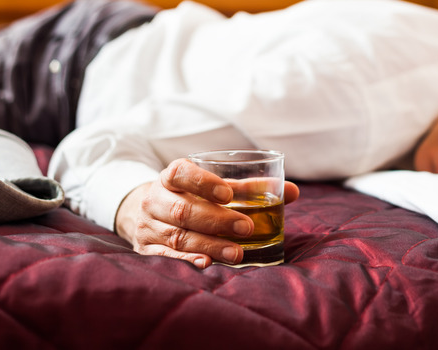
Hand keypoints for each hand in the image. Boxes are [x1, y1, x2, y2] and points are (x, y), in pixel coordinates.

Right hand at [114, 158, 298, 267]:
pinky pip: (166, 256)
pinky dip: (187, 260)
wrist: (144, 213)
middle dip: (217, 220)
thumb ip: (250, 189)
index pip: (180, 173)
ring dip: (210, 245)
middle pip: (183, 210)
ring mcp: (149, 226)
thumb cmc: (191, 197)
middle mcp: (155, 199)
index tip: (228, 194)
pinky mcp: (147, 250)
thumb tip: (293, 191)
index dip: (203, 182)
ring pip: (178, 236)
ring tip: (238, 253)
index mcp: (170, 177)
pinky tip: (207, 264)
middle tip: (246, 227)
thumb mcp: (213, 188)